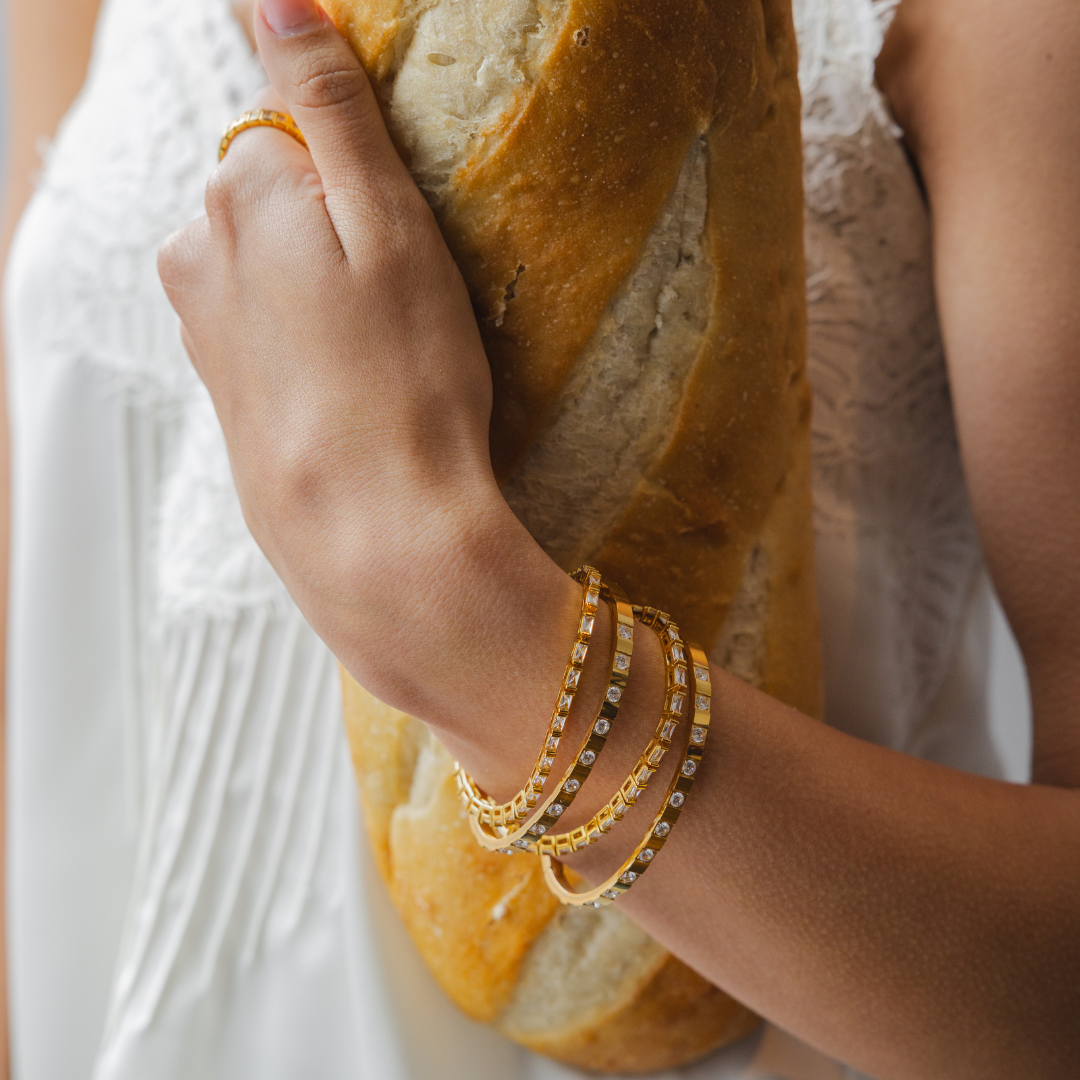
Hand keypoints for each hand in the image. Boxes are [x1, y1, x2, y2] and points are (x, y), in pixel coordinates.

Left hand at [158, 0, 588, 760]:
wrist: (374, 533)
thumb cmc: (406, 380)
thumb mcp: (390, 224)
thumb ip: (329, 105)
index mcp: (242, 196)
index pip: (296, 142)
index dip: (363, 194)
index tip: (403, 254)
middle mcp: (197, 252)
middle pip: (276, 205)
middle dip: (334, 239)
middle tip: (401, 312)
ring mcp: (201, 328)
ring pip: (269, 272)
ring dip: (321, 298)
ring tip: (379, 360)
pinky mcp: (219, 390)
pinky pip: (265, 334)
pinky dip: (305, 349)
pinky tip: (347, 393)